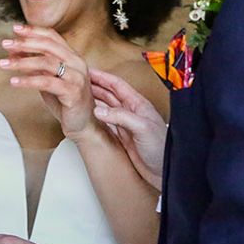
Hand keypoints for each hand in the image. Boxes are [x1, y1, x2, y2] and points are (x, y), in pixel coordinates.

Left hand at [0, 24, 97, 140]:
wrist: (83, 125)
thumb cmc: (65, 102)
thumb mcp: (48, 80)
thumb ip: (35, 66)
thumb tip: (13, 52)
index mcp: (72, 57)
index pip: (52, 36)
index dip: (33, 31)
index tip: (15, 29)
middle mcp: (77, 63)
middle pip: (48, 46)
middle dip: (25, 43)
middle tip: (5, 44)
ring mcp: (76, 77)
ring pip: (46, 62)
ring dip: (22, 61)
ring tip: (4, 64)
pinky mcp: (73, 92)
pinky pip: (47, 82)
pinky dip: (28, 80)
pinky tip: (14, 81)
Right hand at [90, 68, 166, 190]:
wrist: (164, 172)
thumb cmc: (161, 148)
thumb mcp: (142, 128)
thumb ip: (121, 117)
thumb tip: (98, 110)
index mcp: (138, 104)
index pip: (117, 85)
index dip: (102, 77)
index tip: (88, 71)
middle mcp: (131, 111)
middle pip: (109, 93)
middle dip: (94, 86)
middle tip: (78, 82)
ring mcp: (126, 123)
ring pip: (106, 107)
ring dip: (93, 100)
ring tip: (79, 95)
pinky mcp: (122, 136)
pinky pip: (105, 122)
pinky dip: (95, 116)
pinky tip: (88, 114)